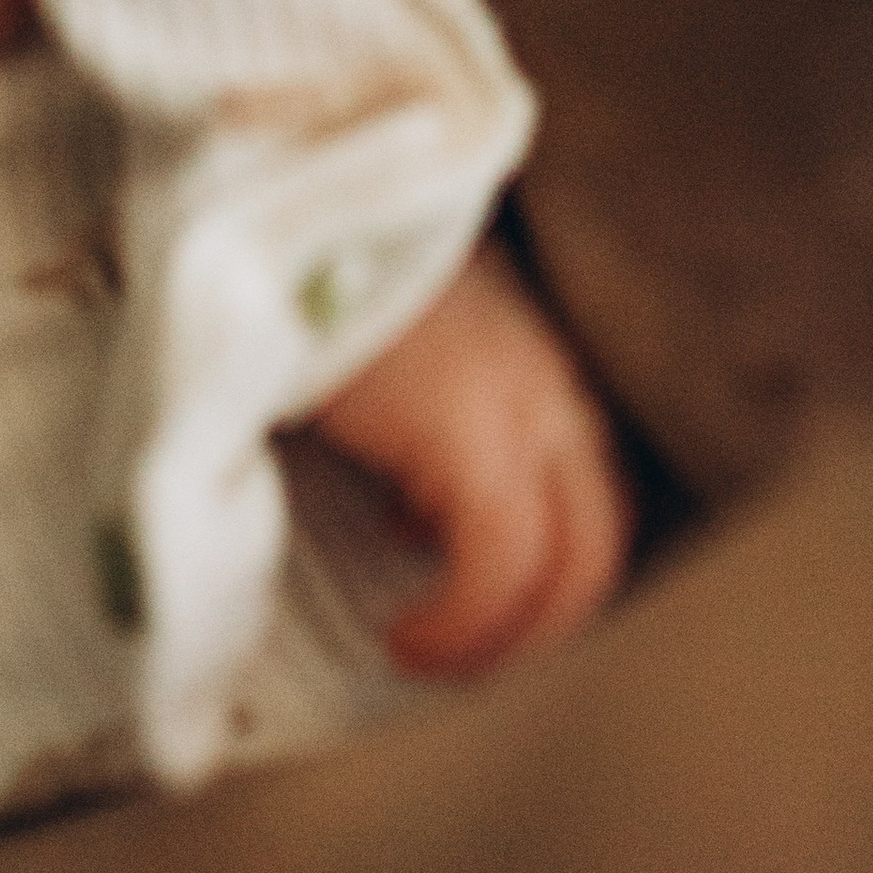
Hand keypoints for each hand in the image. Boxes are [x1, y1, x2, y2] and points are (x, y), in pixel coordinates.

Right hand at [308, 244, 633, 677]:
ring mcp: (519, 400)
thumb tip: (414, 524)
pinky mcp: (467, 424)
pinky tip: (401, 632)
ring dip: (501, 637)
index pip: (593, 507)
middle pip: (598, 548)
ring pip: (568, 567)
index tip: (464, 609)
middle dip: (536, 631)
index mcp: (536, 369)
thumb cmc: (316, 283)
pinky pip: (498, 562)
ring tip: (424, 650)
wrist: (274, 211)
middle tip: (459, 661)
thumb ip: (431, 431)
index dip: (544, 585)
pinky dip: (460, 622)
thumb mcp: (397, 360)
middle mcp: (548, 386)